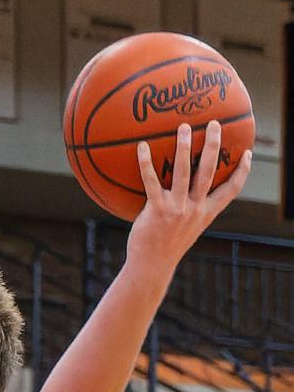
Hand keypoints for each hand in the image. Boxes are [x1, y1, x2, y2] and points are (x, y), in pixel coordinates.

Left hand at [127, 120, 251, 275]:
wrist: (151, 267)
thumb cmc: (165, 247)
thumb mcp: (185, 229)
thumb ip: (190, 211)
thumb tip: (185, 194)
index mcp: (206, 213)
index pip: (231, 191)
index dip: (241, 172)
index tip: (248, 154)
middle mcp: (195, 209)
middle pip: (209, 172)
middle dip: (213, 146)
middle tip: (214, 124)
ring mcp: (177, 209)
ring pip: (184, 172)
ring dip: (184, 148)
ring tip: (183, 127)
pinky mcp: (158, 210)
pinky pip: (152, 182)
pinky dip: (146, 163)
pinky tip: (142, 146)